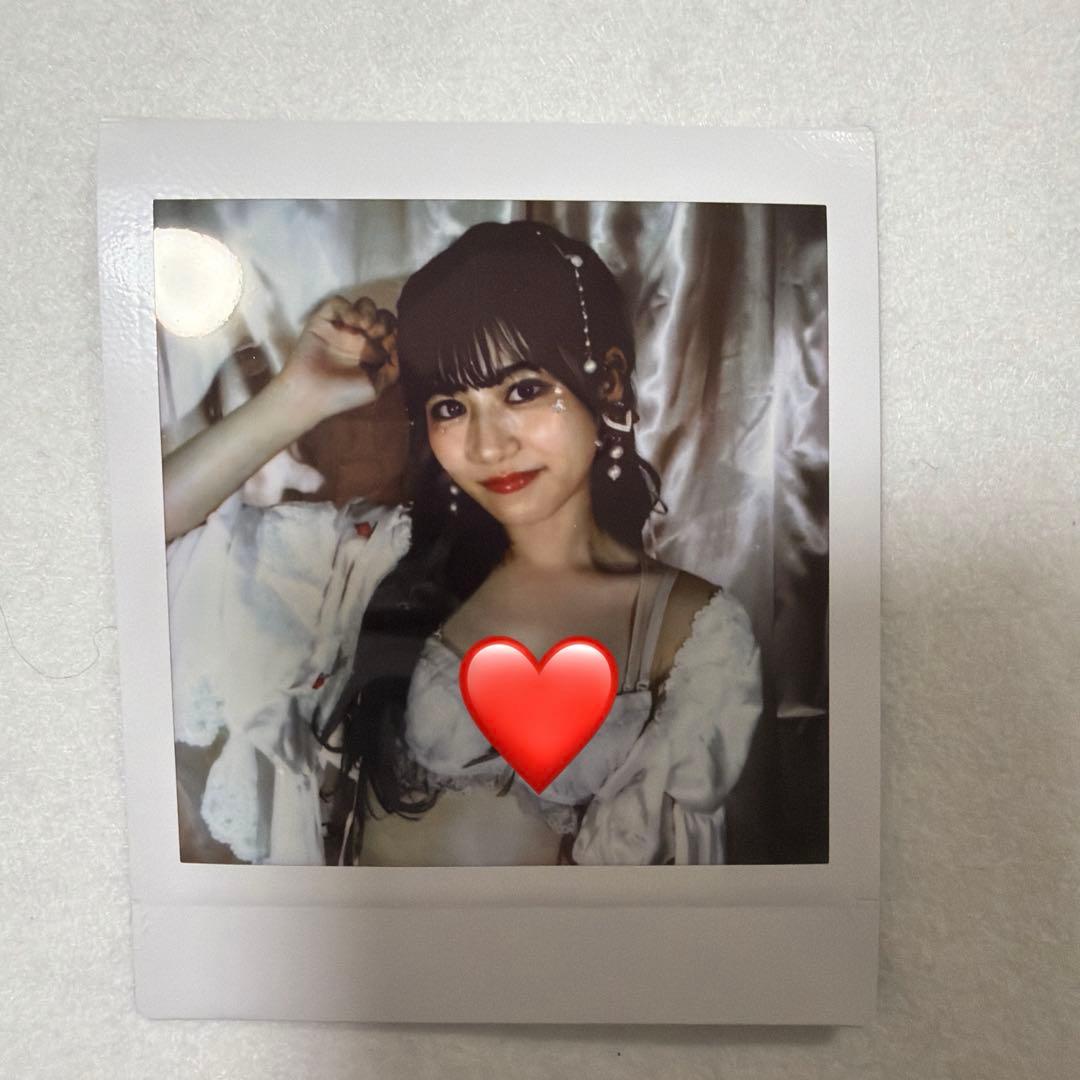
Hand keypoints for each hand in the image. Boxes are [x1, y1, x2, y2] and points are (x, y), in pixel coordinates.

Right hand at [281, 295, 399, 420]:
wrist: (311, 395)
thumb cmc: (344, 395)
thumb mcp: (376, 386)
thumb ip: (393, 368)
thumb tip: (402, 348)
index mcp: (374, 352)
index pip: (393, 331)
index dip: (396, 332)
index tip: (391, 342)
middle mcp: (360, 337)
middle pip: (382, 315)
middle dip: (385, 321)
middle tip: (377, 334)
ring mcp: (342, 327)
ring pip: (364, 304)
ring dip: (369, 312)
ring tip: (365, 327)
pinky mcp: (324, 320)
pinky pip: (339, 302)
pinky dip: (348, 307)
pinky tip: (351, 322)